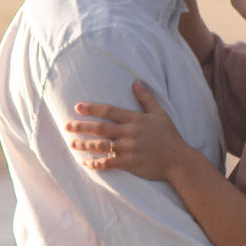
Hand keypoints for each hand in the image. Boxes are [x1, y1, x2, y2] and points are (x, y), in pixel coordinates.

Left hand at [66, 82, 193, 180]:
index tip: (77, 107)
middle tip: (66, 126)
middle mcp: (130, 133)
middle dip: (81, 126)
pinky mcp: (130, 163)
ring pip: (101, 146)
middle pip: (100, 128)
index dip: (92, 108)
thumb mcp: (160, 114)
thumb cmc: (169, 136)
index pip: (109, 110)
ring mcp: (129, 148)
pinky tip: (86, 163)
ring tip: (72, 144)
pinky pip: (109, 163)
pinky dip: (96, 163)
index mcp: (135, 119)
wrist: (179, 160)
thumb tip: (136, 82)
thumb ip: (146, 98)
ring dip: (84, 144)